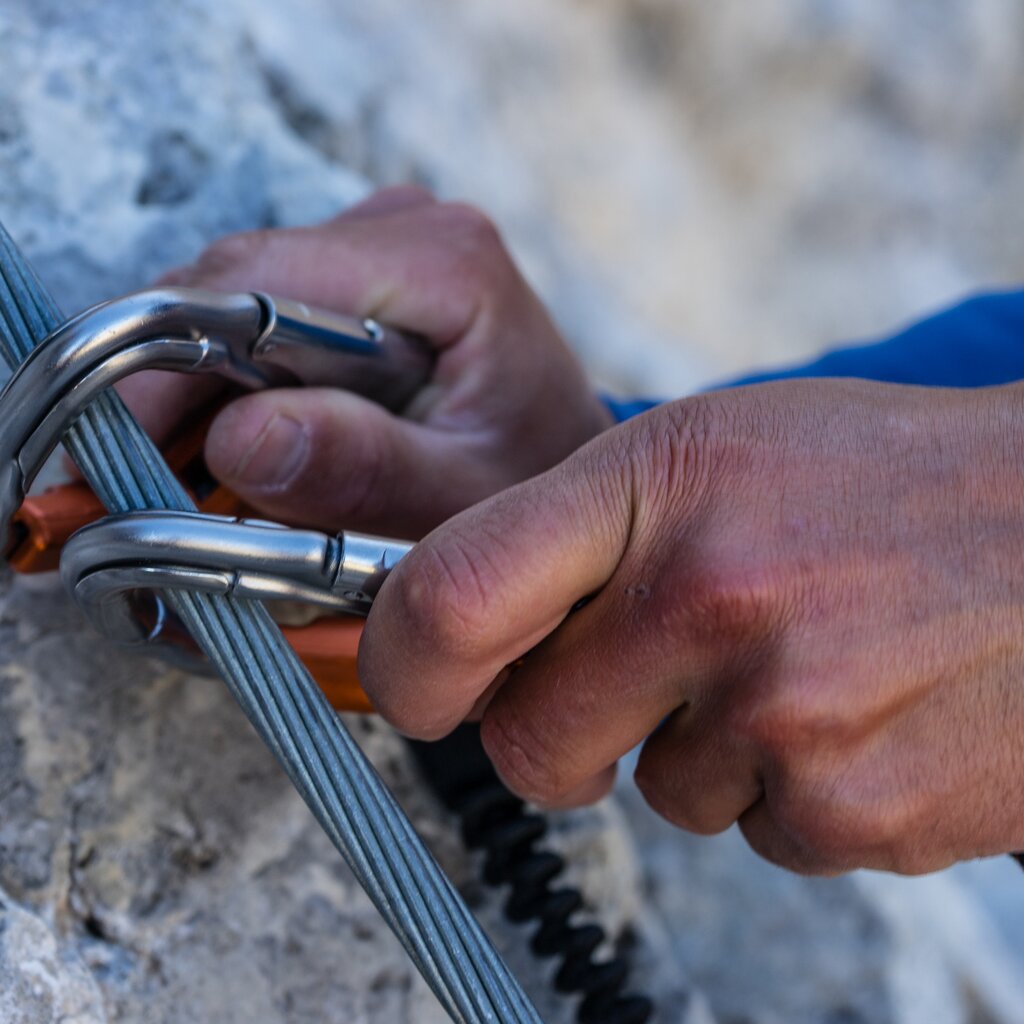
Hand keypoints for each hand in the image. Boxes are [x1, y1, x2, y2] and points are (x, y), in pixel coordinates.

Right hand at [119, 187, 612, 535]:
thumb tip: (241, 440)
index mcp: (443, 261)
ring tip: (182, 477)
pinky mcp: (359, 279)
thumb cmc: (533, 483)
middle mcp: (405, 229)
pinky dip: (232, 385)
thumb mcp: (462, 497)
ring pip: (237, 303)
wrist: (565, 465)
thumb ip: (367, 470)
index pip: (262, 279)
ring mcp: (378, 246)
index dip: (171, 357)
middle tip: (135, 479)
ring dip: (198, 389)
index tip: (120, 442)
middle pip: (235, 284)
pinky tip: (229, 448)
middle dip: (172, 381)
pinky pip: (262, 320)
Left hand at [359, 379, 1023, 874]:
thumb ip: (584, 536)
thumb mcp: (717, 451)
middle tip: (634, 687)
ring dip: (704, 751)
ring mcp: (784, 712)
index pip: (453, 597)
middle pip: (528, 740)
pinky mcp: (855, 809)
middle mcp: (707, 594)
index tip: (416, 684)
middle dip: (558, 734)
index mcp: (657, 481)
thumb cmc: (884, 481)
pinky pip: (759, 834)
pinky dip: (789, 788)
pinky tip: (861, 708)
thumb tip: (472, 633)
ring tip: (803, 662)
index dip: (403, 662)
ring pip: (656, 795)